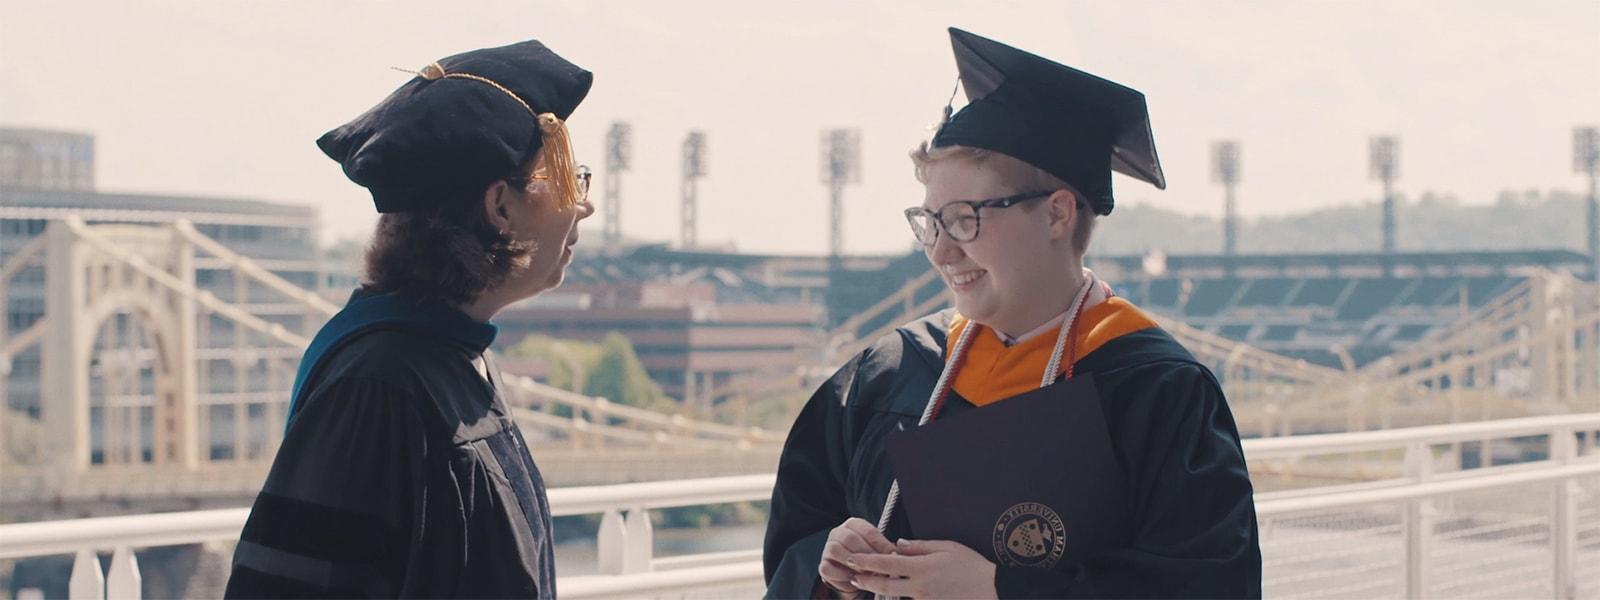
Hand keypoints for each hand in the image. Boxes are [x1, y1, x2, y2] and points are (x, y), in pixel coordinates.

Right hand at [819, 518, 896, 597]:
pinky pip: (828, 567)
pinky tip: (853, 578)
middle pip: (850, 538)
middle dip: (867, 554)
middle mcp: (838, 532)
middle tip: (878, 565)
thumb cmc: (868, 560)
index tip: (891, 555)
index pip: (868, 531)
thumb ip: (885, 549)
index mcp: (854, 524)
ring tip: (866, 572)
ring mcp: (828, 548)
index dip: (881, 544)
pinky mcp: (823, 565)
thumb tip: (896, 552)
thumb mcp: (878, 551)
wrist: (855, 576)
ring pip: (836, 549)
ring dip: (853, 563)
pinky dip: (842, 574)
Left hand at [848, 539, 997, 599]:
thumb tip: (898, 545)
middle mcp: (919, 587)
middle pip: (883, 584)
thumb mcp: (947, 547)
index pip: (886, 564)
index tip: (853, 558)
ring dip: (883, 589)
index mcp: (922, 568)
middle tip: (853, 575)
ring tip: (870, 582)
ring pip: (896, 596)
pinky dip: (903, 596)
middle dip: (865, 579)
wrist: (993, 590)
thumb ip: (919, 546)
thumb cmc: (972, 566)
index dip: (866, 561)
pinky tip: (899, 590)